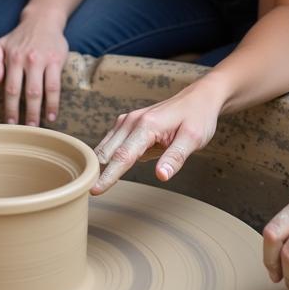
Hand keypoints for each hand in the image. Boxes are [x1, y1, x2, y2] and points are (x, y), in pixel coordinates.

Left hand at [0, 8, 67, 124]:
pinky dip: (54, 102)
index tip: (9, 123)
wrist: (43, 20)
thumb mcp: (0, 45)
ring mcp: (43, 61)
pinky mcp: (57, 61)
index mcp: (12, 58)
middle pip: (26, 93)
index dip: (9, 108)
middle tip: (25, 130)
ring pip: (42, 91)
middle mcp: (27, 60)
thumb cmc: (19, 36)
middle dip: (25, 114)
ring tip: (39, 126)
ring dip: (40, 111)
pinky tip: (52, 114)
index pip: (10, 88)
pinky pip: (55, 85)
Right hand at [91, 79, 223, 192]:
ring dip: (99, 163)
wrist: (199, 98)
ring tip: (93, 182)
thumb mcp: (193, 139)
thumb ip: (175, 158)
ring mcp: (128, 121)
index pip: (123, 156)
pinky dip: (106, 155)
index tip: (95, 190)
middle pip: (107, 152)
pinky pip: (112, 142)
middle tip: (89, 191)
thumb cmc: (197, 117)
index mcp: (146, 126)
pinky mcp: (128, 123)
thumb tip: (161, 176)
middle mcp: (131, 121)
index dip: (109, 175)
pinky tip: (107, 166)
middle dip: (96, 170)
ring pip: (106, 146)